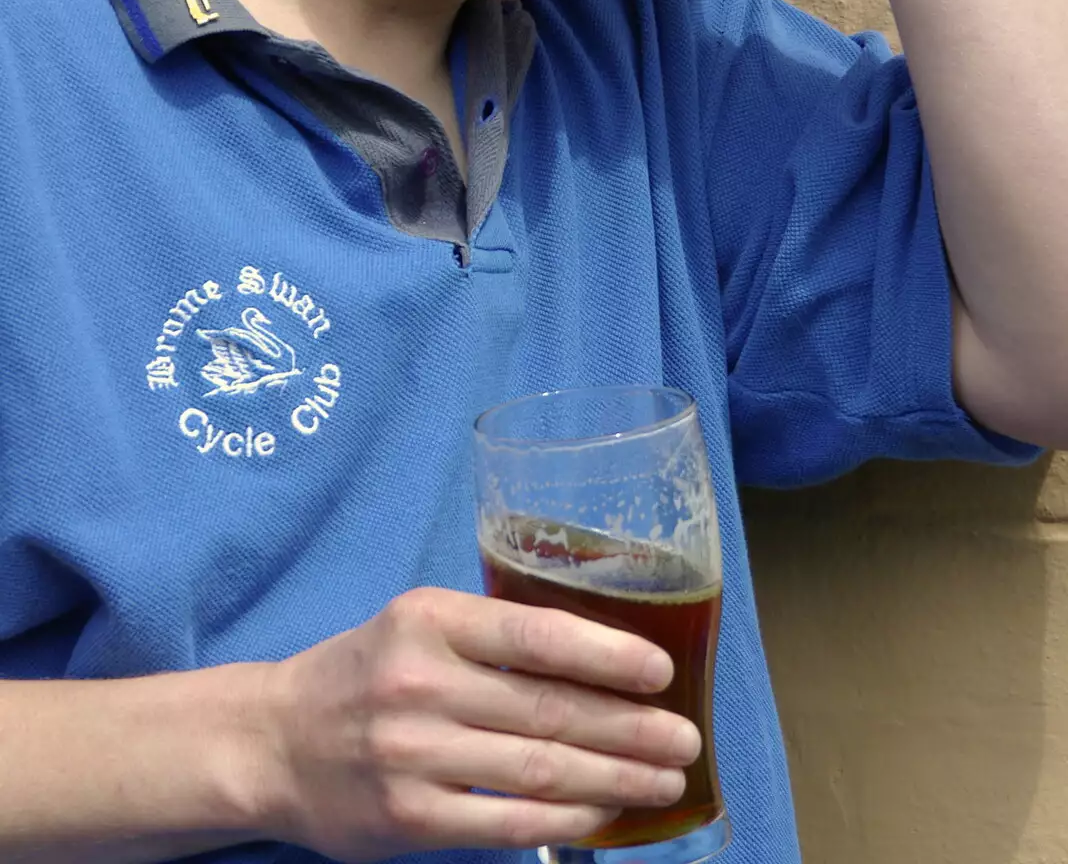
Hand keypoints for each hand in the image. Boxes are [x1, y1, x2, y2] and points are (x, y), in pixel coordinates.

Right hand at [255, 587, 701, 862]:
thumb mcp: (418, 625)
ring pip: (538, 769)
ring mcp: (412, 754)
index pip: (535, 634)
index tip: (661, 670)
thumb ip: (492, 636)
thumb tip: (601, 657)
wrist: (273, 741)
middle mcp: (419, 682)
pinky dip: (566, 819)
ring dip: (615, 777)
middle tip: (686, 737)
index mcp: (428, 619)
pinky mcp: (408, 817)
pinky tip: (604, 812)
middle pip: (549, 708)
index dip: (607, 654)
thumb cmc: (366, 674)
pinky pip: (507, 822)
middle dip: (630, 726)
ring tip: (666, 778)